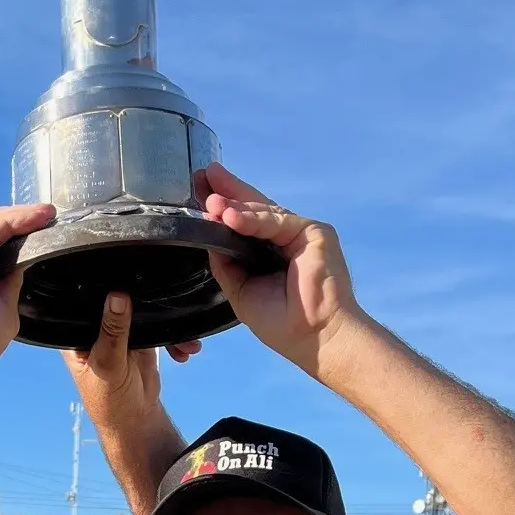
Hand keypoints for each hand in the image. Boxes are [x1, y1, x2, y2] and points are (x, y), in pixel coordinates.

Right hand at [0, 203, 54, 377]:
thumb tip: (22, 263)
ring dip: (16, 217)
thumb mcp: (4, 308)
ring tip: (46, 214)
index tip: (48, 227)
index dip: (18, 235)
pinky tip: (31, 218)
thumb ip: (10, 283)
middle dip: (19, 221)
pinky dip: (7, 222)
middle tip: (50, 215)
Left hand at [62, 292, 199, 433]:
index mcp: (77, 331)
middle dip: (145, 304)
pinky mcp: (141, 337)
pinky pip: (159, 327)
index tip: (128, 285)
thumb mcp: (108, 366)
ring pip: (143, 313)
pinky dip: (173, 336)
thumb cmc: (108, 400)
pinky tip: (183, 349)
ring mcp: (120, 331)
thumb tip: (117, 297)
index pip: (88, 301)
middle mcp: (97, 328)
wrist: (133, 419)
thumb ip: (113, 332)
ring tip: (186, 343)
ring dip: (167, 323)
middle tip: (165, 307)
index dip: (107, 289)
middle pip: (118, 301)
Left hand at [199, 163, 360, 374]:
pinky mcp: (314, 232)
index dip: (222, 207)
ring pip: (262, 213)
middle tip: (201, 177)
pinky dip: (253, 219)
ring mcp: (300, 233)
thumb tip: (208, 235)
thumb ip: (225, 263)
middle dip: (226, 193)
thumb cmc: (281, 323)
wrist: (314, 338)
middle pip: (252, 209)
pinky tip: (230, 217)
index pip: (242, 223)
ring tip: (210, 203)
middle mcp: (284, 239)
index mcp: (267, 254)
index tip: (200, 190)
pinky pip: (277, 221)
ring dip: (233, 207)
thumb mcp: (240, 290)